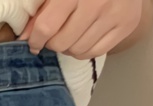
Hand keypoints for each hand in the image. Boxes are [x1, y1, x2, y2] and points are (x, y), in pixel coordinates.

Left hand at [19, 0, 143, 59]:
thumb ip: (41, 7)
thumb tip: (25, 36)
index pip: (47, 27)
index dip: (35, 39)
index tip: (33, 42)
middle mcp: (96, 2)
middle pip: (61, 43)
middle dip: (52, 42)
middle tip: (54, 34)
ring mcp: (114, 14)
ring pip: (77, 50)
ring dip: (68, 47)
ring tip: (70, 33)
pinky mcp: (127, 24)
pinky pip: (95, 52)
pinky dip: (83, 50)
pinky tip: (82, 37)